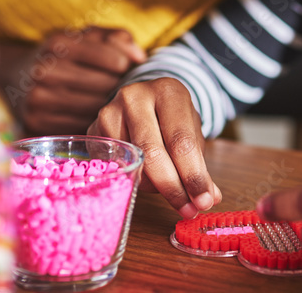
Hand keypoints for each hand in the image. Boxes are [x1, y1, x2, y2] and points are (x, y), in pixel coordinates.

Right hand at [0, 26, 145, 135]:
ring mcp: (38, 98)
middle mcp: (45, 70)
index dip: (126, 66)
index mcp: (60, 43)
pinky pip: (79, 126)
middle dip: (120, 87)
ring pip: (94, 109)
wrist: (15, 76)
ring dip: (108, 106)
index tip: (126, 68)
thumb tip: (140, 57)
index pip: (114, 60)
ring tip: (113, 101)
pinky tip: (95, 114)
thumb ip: (117, 38)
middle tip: (126, 88)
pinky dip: (92, 122)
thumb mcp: (87, 36)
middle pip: (105, 87)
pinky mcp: (36, 122)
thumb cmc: (63, 54)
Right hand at [89, 77, 220, 218]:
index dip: (193, 175)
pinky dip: (134, 179)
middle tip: (188, 209)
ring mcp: (110, 112)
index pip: (181, 140)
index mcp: (168, 92)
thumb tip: (208, 198)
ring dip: (154, 186)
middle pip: (153, 153)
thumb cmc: (172, 118)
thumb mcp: (192, 133)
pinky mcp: (93, 130)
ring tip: (169, 188)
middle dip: (173, 187)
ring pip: (133, 163)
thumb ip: (200, 165)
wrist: (145, 98)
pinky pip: (115, 167)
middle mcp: (136, 97)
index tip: (203, 201)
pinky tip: (147, 177)